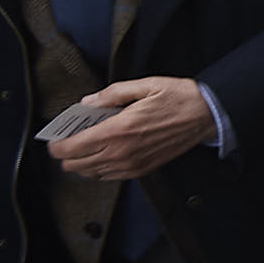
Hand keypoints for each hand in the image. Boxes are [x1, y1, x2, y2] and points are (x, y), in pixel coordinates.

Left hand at [50, 76, 214, 180]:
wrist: (207, 116)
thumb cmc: (178, 97)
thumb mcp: (146, 85)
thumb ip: (112, 94)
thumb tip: (86, 103)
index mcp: (118, 130)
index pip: (70, 148)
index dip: (56, 144)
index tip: (55, 136)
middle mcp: (121, 152)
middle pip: (73, 165)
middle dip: (66, 153)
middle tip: (72, 137)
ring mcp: (130, 165)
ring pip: (88, 173)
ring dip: (82, 161)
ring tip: (89, 143)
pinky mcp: (140, 171)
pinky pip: (107, 177)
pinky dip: (99, 168)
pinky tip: (106, 151)